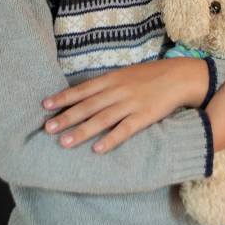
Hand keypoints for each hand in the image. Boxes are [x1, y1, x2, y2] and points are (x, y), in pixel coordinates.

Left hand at [42, 57, 206, 152]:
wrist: (178, 77)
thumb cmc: (149, 76)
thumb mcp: (125, 75)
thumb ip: (106, 85)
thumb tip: (84, 96)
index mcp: (112, 79)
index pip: (83, 90)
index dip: (64, 98)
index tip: (46, 106)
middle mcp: (118, 90)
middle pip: (88, 106)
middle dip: (66, 117)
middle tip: (47, 129)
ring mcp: (131, 103)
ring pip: (102, 119)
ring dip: (82, 131)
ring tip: (64, 142)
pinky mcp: (144, 116)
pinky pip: (125, 130)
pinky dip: (111, 139)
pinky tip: (98, 149)